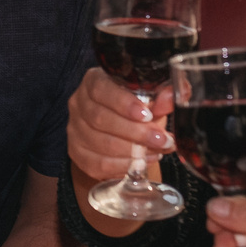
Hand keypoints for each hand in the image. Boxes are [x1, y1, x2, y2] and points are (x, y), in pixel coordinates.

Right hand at [67, 68, 172, 185]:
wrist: (123, 129)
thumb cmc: (136, 109)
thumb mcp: (150, 99)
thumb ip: (161, 98)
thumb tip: (171, 97)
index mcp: (93, 81)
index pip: (101, 90)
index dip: (124, 103)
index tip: (148, 115)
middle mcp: (78, 103)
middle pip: (100, 118)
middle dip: (135, 132)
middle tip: (161, 139)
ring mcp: (74, 129)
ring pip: (100, 143)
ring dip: (132, 151)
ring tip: (156, 152)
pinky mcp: (77, 152)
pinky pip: (97, 164)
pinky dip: (122, 166)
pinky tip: (141, 163)